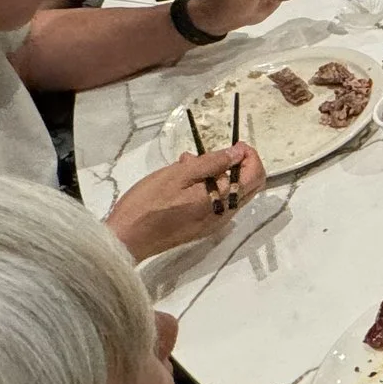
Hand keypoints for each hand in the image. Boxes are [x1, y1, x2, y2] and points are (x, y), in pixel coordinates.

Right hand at [105, 146, 264, 257]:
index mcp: (222, 201)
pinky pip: (217, 203)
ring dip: (219, 175)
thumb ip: (212, 163)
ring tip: (189, 162)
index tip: (235, 144)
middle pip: (248, 186)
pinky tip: (185, 178)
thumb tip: (238, 153)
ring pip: (231, 194)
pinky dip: (209, 187)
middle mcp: (224, 215)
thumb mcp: (178, 175)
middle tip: (215, 152)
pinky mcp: (201, 227)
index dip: (250, 156)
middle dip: (239, 164)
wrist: (126, 239)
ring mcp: (213, 224)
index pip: (255, 176)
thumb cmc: (149, 204)